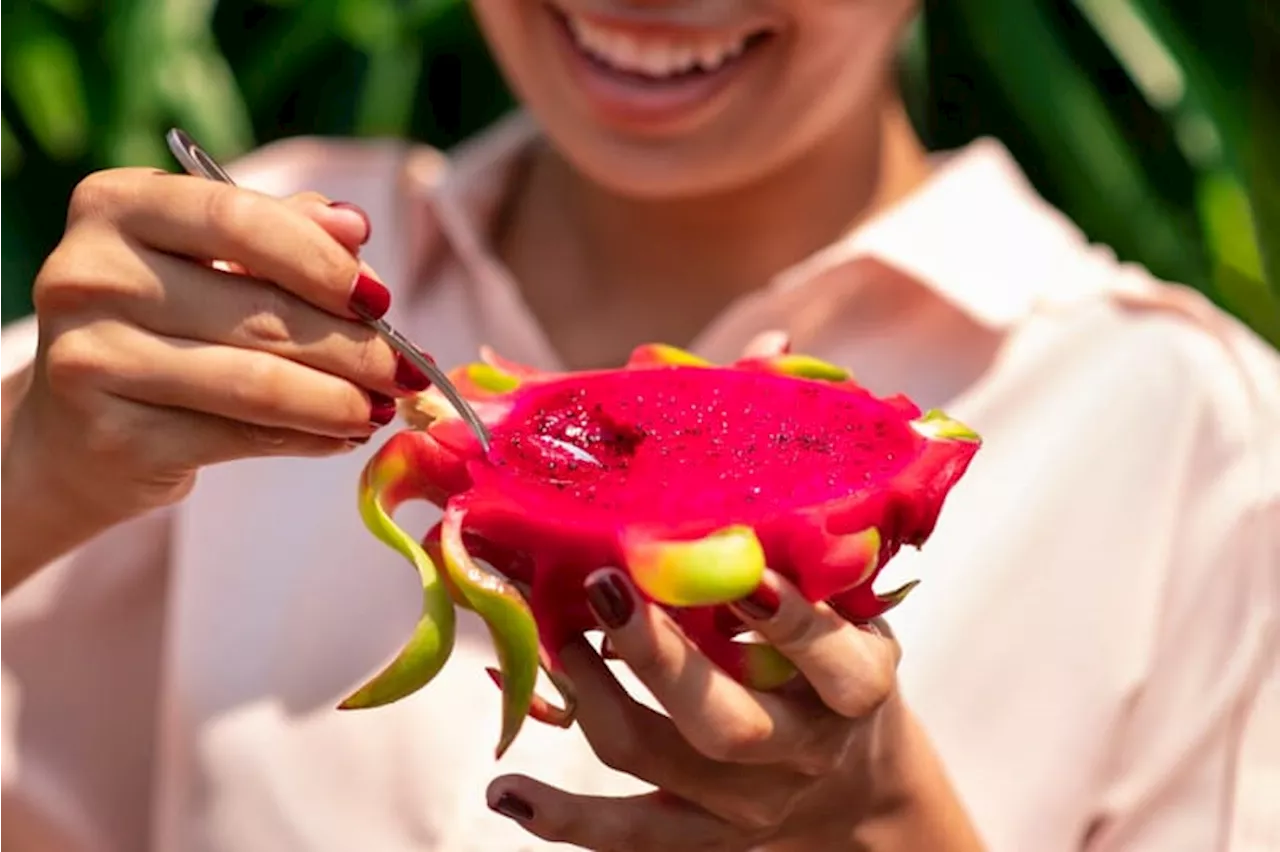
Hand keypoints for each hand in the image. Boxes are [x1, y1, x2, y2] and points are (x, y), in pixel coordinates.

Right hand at [2, 168, 431, 553]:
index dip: (322, 260)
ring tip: (385, 407)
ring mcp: (91, 361)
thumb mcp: (213, 258)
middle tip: (410, 368)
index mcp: (116, 206)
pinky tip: (343, 434)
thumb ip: (284, 232)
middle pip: (259, 312)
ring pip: (256, 384)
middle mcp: (88, 275)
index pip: (237, 218)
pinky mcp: (113, 438)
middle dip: (355, 347)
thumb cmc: (165, 323)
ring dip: (343, 401)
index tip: (381, 298)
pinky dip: (308, 438)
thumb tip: (355, 227)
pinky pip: (240, 438)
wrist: (74, 427)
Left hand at [484, 567, 936, 850]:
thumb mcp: (858, 622)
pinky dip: (563, 817)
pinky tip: (506, 789)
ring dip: (592, 697)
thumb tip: (738, 492)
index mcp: (853, 692)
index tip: (740, 572)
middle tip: (604, 586)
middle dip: (658, 656)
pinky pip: (627, 835)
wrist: (861, 793)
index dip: (789, 621)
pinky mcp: (703, 835)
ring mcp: (746, 804)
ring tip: (551, 639)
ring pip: (655, 760)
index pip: (831, 663)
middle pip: (725, 723)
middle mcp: (798, 753)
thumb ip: (816, 575)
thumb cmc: (842, 672)